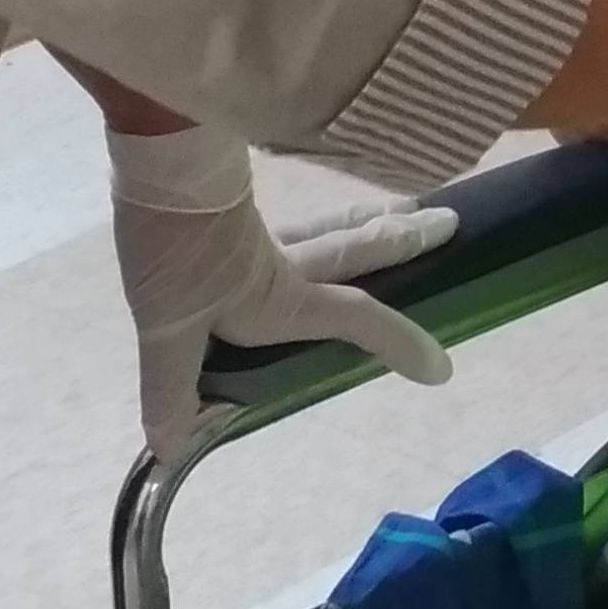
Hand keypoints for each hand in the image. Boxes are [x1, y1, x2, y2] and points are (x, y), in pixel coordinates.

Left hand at [107, 120, 455, 456]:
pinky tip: (302, 219)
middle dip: (404, 241)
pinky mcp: (238, 201)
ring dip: (369, 220)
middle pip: (358, 249)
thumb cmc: (173, 247)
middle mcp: (288, 260)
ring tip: (402, 209)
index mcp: (284, 296)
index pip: (356, 319)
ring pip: (331, 225)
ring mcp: (264, 227)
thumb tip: (172, 448)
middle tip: (450, 223)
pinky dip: (318, 216)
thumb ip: (172, 387)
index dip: (399, 342)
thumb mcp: (168, 328)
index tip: (439, 366)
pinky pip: (294, 216)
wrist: (157, 161)